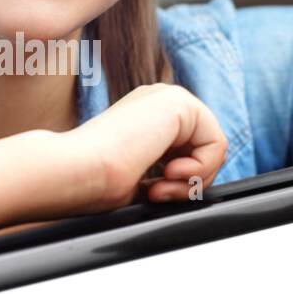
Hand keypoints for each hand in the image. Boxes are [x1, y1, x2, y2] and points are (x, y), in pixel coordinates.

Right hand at [64, 83, 228, 210]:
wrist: (75, 171)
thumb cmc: (92, 183)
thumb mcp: (136, 181)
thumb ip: (162, 176)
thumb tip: (187, 190)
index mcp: (145, 118)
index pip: (188, 152)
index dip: (179, 184)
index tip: (150, 194)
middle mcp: (157, 103)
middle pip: (205, 150)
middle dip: (188, 182)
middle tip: (157, 194)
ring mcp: (167, 98)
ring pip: (213, 148)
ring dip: (191, 180)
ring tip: (159, 188)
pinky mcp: (179, 102)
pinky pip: (216, 144)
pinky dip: (200, 169)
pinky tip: (169, 174)